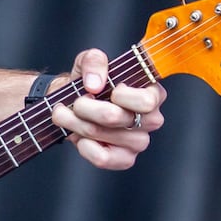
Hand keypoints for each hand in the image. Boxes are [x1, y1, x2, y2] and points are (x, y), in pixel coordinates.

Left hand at [51, 48, 165, 169]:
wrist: (72, 105)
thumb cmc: (88, 84)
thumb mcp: (89, 62)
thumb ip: (94, 61)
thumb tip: (95, 84)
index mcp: (152, 93)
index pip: (145, 100)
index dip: (118, 95)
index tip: (100, 89)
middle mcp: (151, 119)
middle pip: (114, 116)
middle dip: (83, 107)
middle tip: (74, 103)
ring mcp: (140, 142)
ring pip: (101, 134)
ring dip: (75, 123)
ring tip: (67, 116)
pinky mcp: (125, 159)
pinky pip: (102, 158)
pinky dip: (83, 146)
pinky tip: (81, 136)